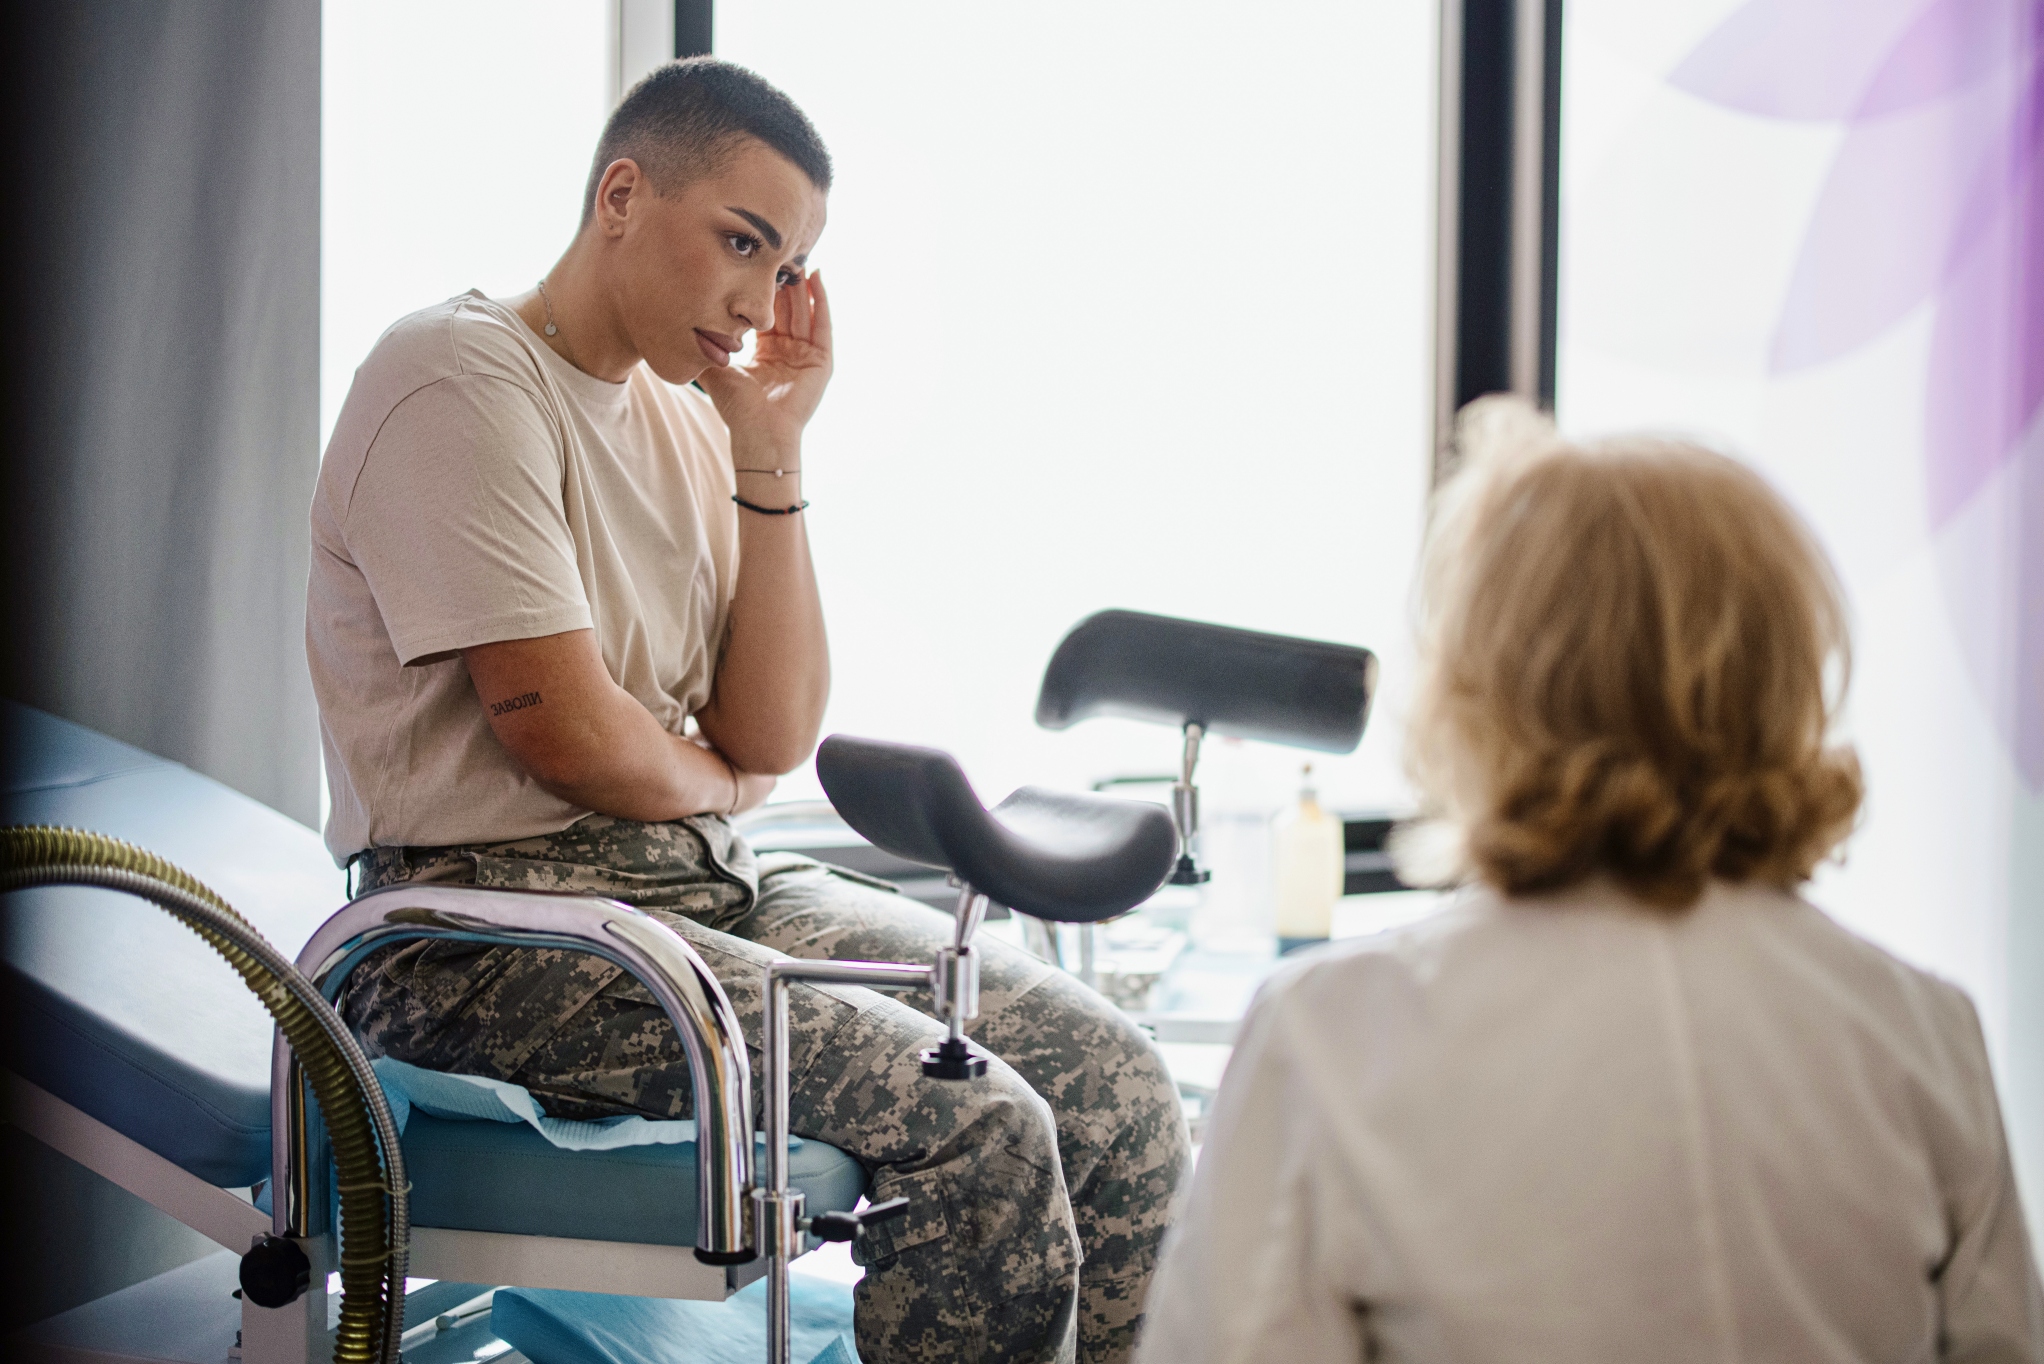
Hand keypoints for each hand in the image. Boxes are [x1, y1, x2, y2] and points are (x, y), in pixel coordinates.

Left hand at [696, 270, 831, 457]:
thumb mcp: (717, 370)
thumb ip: (705, 348)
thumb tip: (679, 326)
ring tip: (798, 255)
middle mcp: (788, 352)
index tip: (757, 264)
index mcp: (765, 353)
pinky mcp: (822, 362)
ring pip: (805, 311)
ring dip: (803, 284)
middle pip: (787, 308)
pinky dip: (821, 301)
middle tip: (780, 250)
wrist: (759, 435)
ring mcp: (806, 357)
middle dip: (785, 281)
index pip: (766, 313)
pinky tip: (817, 277)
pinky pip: (823, 325)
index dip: (763, 290)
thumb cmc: (737, 410)